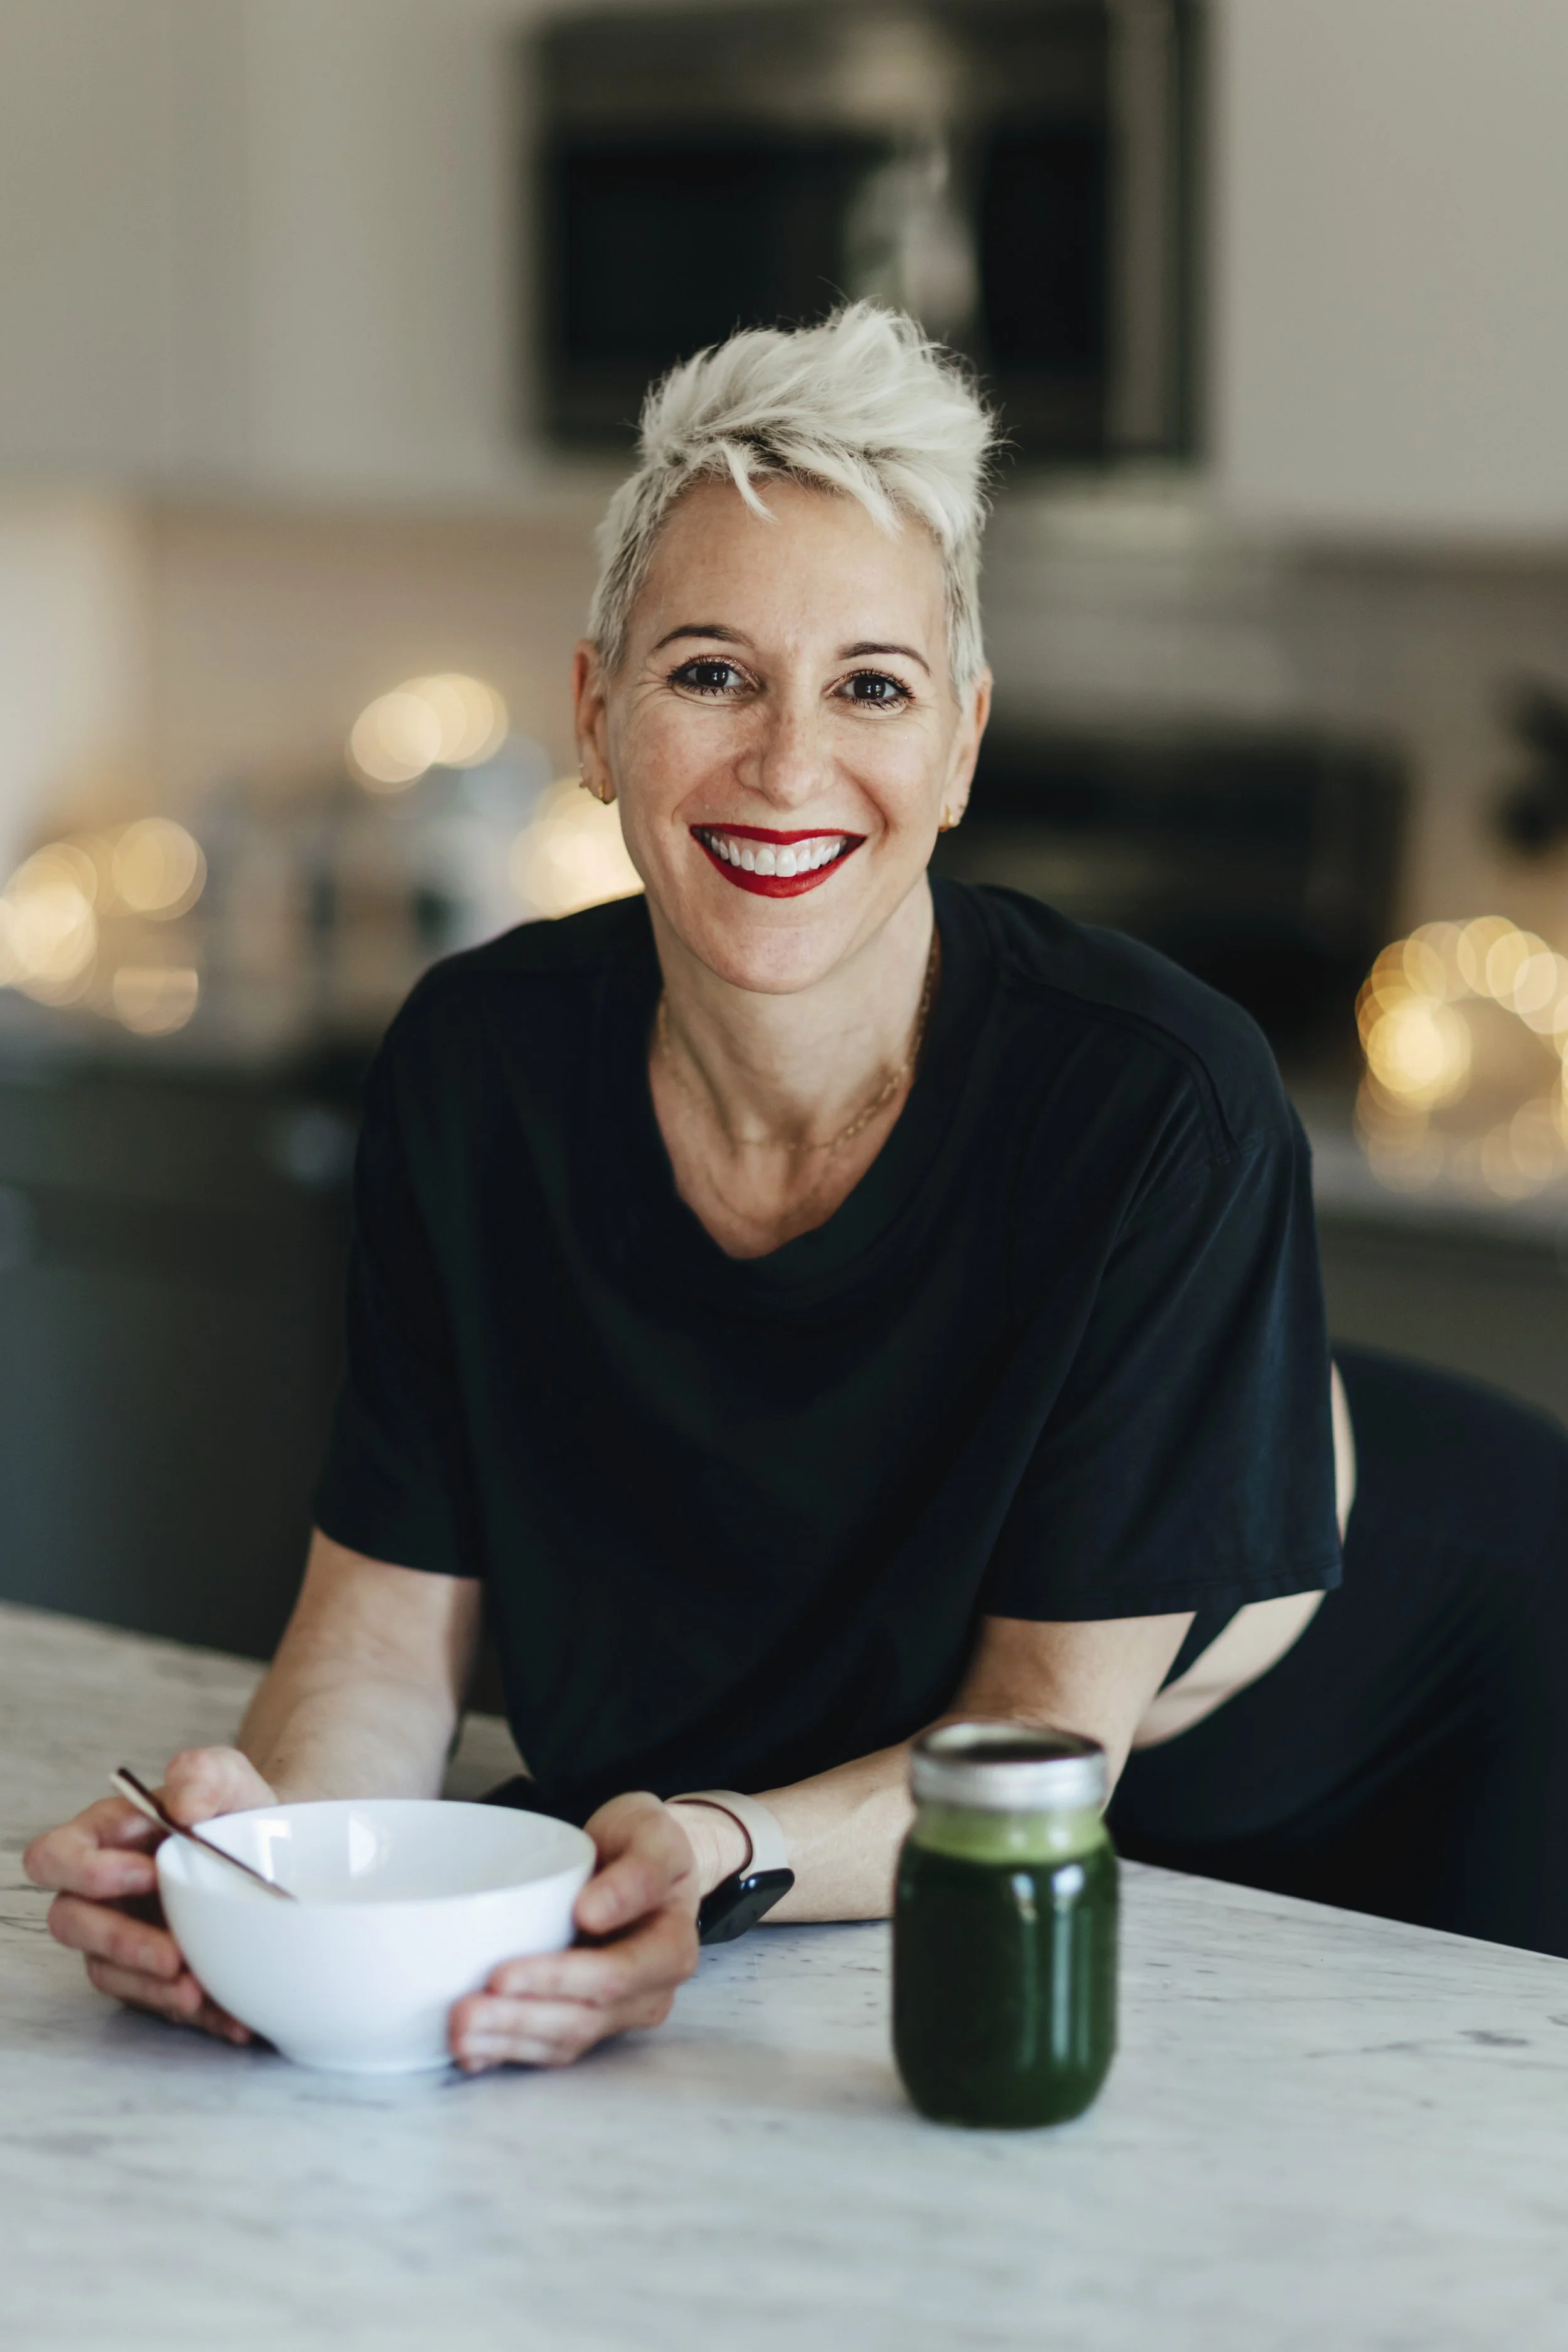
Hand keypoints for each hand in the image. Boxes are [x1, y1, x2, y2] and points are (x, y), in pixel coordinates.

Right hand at [23, 1746, 275, 2044]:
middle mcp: (99, 1892)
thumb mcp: (226, 1775)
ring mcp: (120, 1936)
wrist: (276, 1852)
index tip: (150, 1872)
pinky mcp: (150, 1974)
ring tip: (199, 1990)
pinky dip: (195, 2013)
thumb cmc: (233, 1809)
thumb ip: (203, 1773)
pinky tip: (232, 2017)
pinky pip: (156, 2001)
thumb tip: (183, 1806)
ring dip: (150, 1987)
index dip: (87, 1871)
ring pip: (107, 1971)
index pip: (54, 1857)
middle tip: (173, 1953)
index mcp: (102, 1838)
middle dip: (120, 1942)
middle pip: (70, 1923)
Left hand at [448, 1790, 742, 2072]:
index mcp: (670, 1950)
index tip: (501, 1974)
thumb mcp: (652, 1835)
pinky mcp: (586, 2017)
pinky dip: (507, 2052)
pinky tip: (469, 2054)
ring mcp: (617, 2013)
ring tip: (456, 2035)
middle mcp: (648, 1993)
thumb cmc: (644, 1843)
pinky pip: (549, 2046)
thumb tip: (592, 1912)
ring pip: (563, 2042)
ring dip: (507, 2043)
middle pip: (583, 2020)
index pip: (614, 1976)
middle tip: (463, 2013)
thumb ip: (636, 1872)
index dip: (557, 1981)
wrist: (642, 1857)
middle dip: (519, 2020)